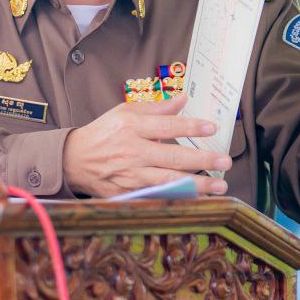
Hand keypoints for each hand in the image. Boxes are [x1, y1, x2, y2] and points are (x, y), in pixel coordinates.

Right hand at [63, 94, 231, 197]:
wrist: (74, 160)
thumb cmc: (104, 133)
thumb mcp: (125, 112)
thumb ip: (157, 108)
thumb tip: (184, 100)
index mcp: (131, 127)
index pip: (166, 126)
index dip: (190, 127)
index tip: (211, 128)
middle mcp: (132, 152)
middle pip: (172, 157)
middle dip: (201, 160)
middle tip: (225, 161)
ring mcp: (130, 176)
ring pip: (168, 181)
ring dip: (196, 185)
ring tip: (220, 185)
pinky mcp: (128, 194)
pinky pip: (157, 197)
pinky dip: (178, 199)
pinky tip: (198, 199)